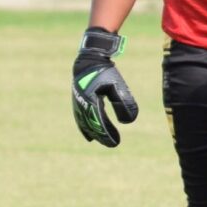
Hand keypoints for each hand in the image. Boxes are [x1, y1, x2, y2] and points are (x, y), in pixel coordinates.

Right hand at [70, 29, 137, 146]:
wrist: (88, 61)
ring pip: (85, 124)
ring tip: (102, 141)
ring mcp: (78, 104)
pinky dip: (85, 128)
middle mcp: (82, 106)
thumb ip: (123, 102)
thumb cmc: (104, 73)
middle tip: (113, 144)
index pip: (100, 123)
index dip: (107, 134)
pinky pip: (80, 119)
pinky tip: (89, 136)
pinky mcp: (78, 102)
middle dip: (102, 136)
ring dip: (94, 133)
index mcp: (91, 102)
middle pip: (92, 126)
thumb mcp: (117, 86)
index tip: (115, 143)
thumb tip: (129, 121)